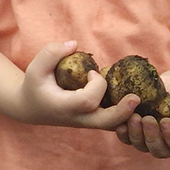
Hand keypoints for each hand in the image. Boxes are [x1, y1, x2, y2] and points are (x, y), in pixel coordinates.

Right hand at [16, 41, 140, 129]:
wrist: (31, 108)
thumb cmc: (35, 85)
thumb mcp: (35, 68)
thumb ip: (51, 53)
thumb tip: (74, 44)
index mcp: (64, 108)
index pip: (88, 101)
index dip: (96, 85)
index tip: (93, 72)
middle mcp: (78, 119)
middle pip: (105, 122)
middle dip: (123, 112)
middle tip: (136, 97)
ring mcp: (87, 122)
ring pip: (112, 125)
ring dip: (128, 114)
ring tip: (137, 97)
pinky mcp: (93, 120)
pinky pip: (113, 120)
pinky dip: (125, 112)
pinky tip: (132, 98)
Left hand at [114, 75, 169, 158]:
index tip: (165, 121)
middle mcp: (166, 144)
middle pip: (158, 149)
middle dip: (151, 136)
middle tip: (146, 119)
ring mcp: (149, 140)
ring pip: (141, 146)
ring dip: (135, 134)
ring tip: (134, 117)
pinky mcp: (136, 133)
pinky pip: (127, 139)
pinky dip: (123, 132)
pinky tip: (121, 122)